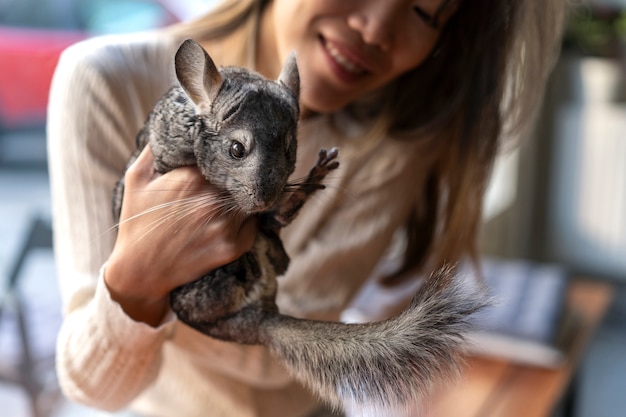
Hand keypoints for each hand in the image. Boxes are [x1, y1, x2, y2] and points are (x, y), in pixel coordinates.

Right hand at [105, 146, 257, 325]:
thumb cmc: (137, 221)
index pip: (226, 156)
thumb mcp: (137, 178)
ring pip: (252, 201)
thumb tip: (174, 121)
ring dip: (246, 198)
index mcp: (192, 178)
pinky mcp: (233, 247)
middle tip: (239, 175)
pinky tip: (233, 220)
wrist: (140, 270)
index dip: (229, 155)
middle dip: (242, 175)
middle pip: (244, 178)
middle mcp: (213, 200)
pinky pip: (254, 226)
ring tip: (236, 198)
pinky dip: (248, 222)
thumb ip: (155, 148)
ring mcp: (225, 225)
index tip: (228, 154)